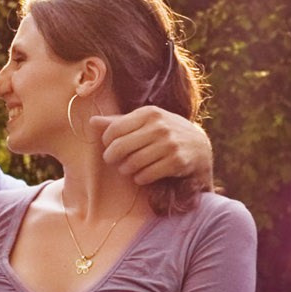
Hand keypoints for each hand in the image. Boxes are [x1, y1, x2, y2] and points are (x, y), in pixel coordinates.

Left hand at [92, 106, 212, 185]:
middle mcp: (159, 127)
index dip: (106, 142)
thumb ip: (119, 122)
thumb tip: (91, 122)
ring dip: (126, 169)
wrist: (199, 146)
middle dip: (112, 158)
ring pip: (132, 163)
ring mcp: (169, 144)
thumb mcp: (145, 122)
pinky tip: (142, 176)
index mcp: (149, 113)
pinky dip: (140, 178)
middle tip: (114, 161)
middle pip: (120, 147)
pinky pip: (146, 175)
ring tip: (128, 168)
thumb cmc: (164, 132)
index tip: (109, 146)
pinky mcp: (176, 162)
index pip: (114, 130)